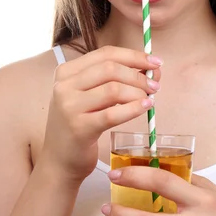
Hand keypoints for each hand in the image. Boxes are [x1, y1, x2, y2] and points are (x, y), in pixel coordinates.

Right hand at [38, 46, 161, 185]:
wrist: (59, 162)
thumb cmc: (80, 125)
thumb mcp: (90, 96)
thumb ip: (115, 79)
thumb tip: (151, 68)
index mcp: (66, 72)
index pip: (106, 53)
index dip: (134, 56)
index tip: (155, 62)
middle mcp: (64, 86)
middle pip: (111, 68)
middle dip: (138, 75)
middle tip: (155, 85)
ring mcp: (69, 107)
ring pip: (113, 89)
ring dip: (138, 92)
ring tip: (149, 99)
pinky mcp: (79, 128)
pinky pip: (113, 114)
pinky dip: (133, 108)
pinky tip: (145, 108)